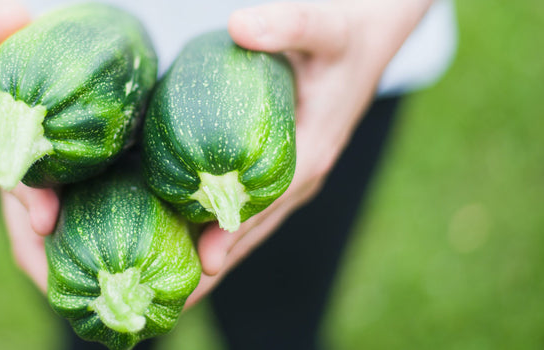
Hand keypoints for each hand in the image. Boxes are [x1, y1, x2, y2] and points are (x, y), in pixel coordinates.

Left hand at [186, 0, 432, 306]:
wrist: (367, 35)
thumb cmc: (345, 33)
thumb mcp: (322, 26)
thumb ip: (287, 25)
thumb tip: (240, 26)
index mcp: (314, 149)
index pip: (270, 201)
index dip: (237, 231)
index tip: (205, 263)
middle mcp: (303, 173)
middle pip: (255, 227)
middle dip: (218, 263)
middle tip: (176, 299)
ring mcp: (292, 176)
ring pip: (250, 225)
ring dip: (215, 256)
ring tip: (176, 292)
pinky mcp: (281, 169)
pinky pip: (248, 208)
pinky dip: (219, 230)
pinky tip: (186, 243)